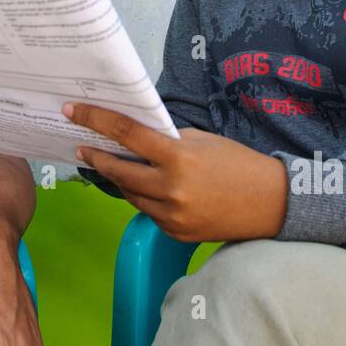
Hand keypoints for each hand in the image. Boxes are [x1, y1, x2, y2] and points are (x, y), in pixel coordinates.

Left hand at [62, 102, 287, 242]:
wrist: (272, 204)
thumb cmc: (239, 163)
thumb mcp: (203, 141)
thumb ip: (168, 141)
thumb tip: (136, 138)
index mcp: (179, 158)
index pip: (127, 134)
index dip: (96, 120)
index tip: (73, 111)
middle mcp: (171, 189)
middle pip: (119, 172)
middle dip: (97, 157)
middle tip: (83, 146)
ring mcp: (172, 216)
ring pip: (131, 196)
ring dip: (120, 180)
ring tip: (111, 165)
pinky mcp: (176, 234)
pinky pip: (149, 213)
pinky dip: (145, 199)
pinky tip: (148, 189)